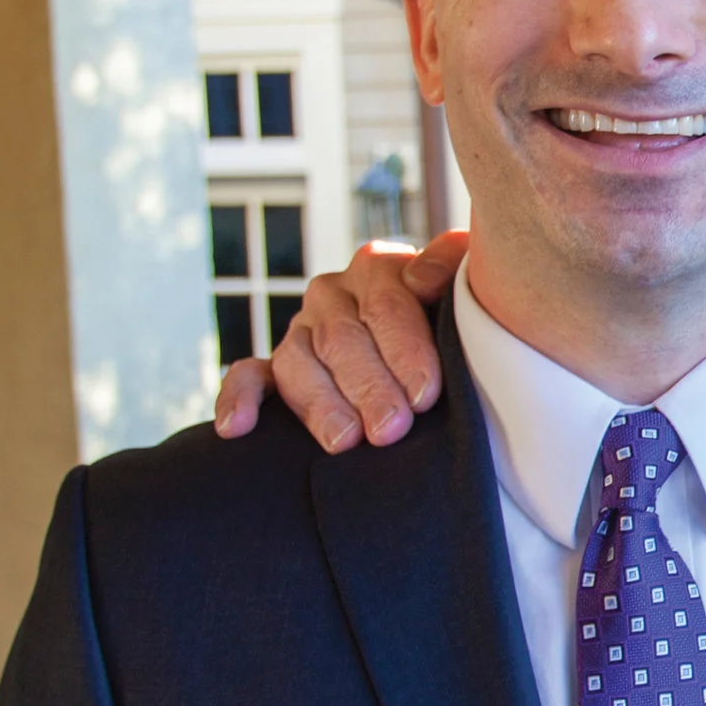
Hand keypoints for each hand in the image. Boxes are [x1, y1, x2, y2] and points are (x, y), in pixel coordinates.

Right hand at [213, 231, 469, 450]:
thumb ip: (453, 263)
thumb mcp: (468, 283)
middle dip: (369, 387)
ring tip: (345, 442)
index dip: (406, 351)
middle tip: (391, 430)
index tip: (426, 395)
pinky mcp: (274, 368)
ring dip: (321, 404)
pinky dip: (237, 399)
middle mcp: (333, 295)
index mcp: (377, 268)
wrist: (442, 345)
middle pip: (343, 340)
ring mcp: (300, 331)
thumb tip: (422, 280)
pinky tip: (237, 427)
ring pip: (298, 363)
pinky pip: (248, 377)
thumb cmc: (461, 319)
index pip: (387, 306)